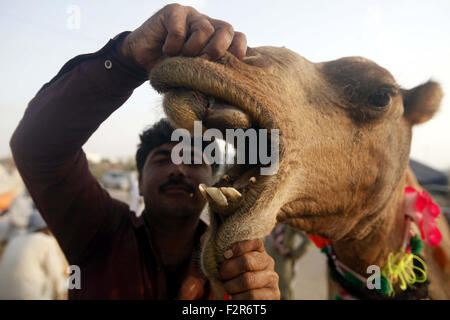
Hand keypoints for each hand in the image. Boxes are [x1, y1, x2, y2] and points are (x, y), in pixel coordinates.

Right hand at [121, 3, 246, 70]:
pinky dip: (173, 45)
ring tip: (181, 58)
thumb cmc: (170, 70)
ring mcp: (191, 16)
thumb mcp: (193, 75)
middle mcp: (207, 24)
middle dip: (217, 50)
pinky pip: (180, 29)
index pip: (238, 38)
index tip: (231, 66)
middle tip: (203, 63)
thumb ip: (208, 75)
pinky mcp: (174, 12)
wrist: (141, 61)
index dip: (238, 50)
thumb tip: (225, 87)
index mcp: (216, 39)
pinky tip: (166, 50)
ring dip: (192, 49)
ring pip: (205, 29)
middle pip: (227, 30)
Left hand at [219, 239, 279, 299]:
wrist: (242, 300)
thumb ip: (230, 257)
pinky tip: (234, 298)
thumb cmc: (233, 279)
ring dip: (232, 287)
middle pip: (247, 261)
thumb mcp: (230, 265)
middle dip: (228, 270)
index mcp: (258, 251)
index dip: (239, 247)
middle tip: (222, 276)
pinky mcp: (274, 294)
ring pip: (248, 280)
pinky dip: (238, 298)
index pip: (255, 242)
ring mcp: (272, 278)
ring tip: (228, 290)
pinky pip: (253, 296)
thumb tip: (227, 254)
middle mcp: (268, 262)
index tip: (226, 255)